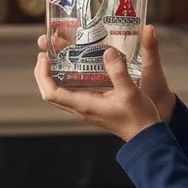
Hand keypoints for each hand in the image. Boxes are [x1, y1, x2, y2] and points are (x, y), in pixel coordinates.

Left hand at [37, 24, 175, 121]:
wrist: (145, 135)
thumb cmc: (138, 117)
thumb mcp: (130, 92)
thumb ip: (118, 71)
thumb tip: (108, 51)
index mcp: (84, 105)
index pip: (51, 93)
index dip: (43, 75)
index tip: (44, 57)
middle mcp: (80, 108)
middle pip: (50, 93)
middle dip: (43, 74)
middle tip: (46, 54)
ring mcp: (85, 108)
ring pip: (59, 93)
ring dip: (53, 77)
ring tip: (56, 58)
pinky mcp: (92, 107)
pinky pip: (71, 93)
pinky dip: (66, 80)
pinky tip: (76, 67)